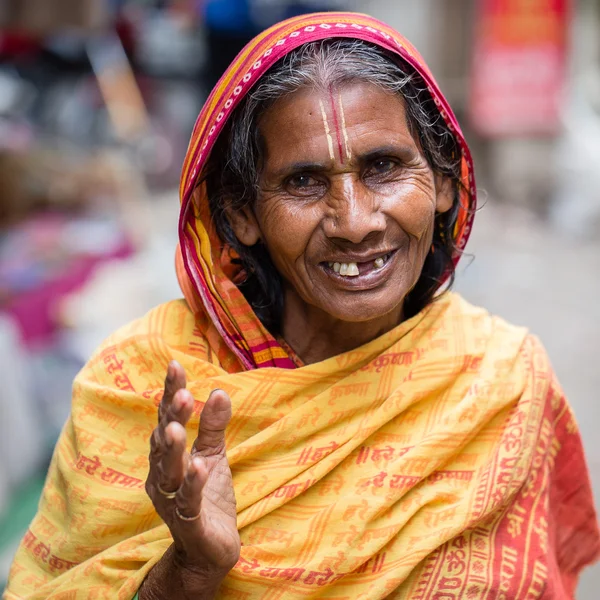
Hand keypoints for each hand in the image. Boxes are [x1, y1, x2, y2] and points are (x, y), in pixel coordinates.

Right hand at [145, 360, 239, 576]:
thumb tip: (220, 390)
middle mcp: (161, 474)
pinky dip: (192, 484)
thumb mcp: (214, 455)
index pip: (167, 418)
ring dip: (174, 449)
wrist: (210, 549)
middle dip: (173, 417)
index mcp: (167, 455)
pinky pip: (187, 501)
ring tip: (179, 428)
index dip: (170, 393)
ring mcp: (171, 499)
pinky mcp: (188, 521)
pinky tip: (198, 467)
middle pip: (164, 440)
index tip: (175, 365)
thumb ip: (214, 426)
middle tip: (183, 394)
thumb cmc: (208, 496)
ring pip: (169, 470)